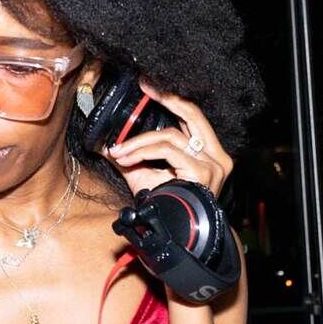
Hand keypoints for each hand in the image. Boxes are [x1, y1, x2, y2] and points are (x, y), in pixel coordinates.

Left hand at [103, 82, 234, 197]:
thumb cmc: (167, 207)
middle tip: (144, 86)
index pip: (191, 118)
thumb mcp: (145, 176)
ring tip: (119, 151)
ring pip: (170, 136)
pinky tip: (127, 157)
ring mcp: (213, 164)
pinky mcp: (203, 172)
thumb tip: (106, 143)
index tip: (149, 86)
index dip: (171, 99)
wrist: (181, 237)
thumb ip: (132, 157)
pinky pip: (167, 151)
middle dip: (166, 97)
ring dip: (139, 142)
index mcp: (208, 153)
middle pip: (192, 114)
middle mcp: (216, 155)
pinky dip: (143, 151)